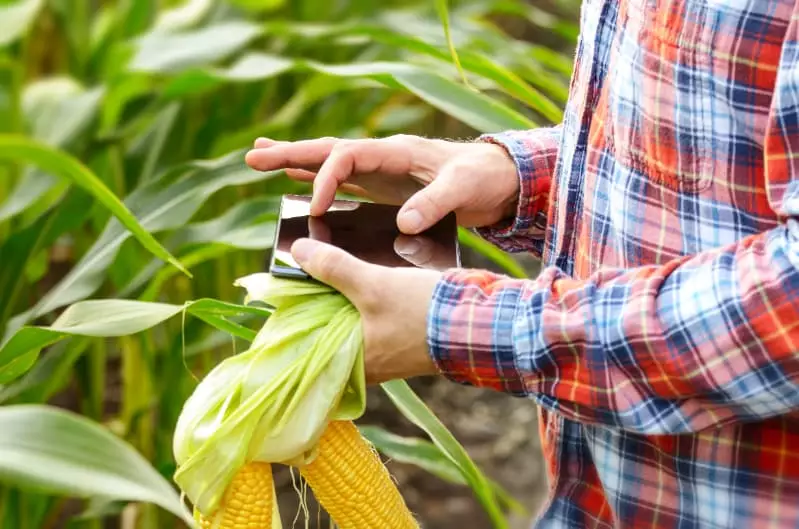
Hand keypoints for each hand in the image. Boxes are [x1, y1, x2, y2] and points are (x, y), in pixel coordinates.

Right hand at [245, 135, 518, 233]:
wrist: (502, 180)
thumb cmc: (484, 178)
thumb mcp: (463, 189)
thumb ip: (433, 203)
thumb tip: (402, 224)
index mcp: (396, 151)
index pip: (346, 155)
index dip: (325, 177)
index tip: (315, 208)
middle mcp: (383, 158)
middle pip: (327, 151)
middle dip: (290, 154)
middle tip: (251, 156)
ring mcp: (382, 173)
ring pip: (331, 165)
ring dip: (297, 164)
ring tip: (261, 160)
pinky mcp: (387, 190)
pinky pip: (346, 185)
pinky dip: (321, 184)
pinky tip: (303, 188)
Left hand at [291, 237, 440, 384]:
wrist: (480, 322)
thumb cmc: (422, 310)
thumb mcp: (373, 284)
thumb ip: (334, 267)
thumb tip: (296, 250)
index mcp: (352, 362)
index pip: (311, 344)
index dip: (298, 316)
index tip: (290, 292)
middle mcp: (368, 367)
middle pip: (332, 333)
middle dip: (323, 306)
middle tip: (309, 277)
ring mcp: (389, 357)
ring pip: (356, 327)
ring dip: (347, 304)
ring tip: (336, 274)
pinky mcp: (407, 344)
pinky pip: (377, 325)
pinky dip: (369, 307)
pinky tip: (368, 284)